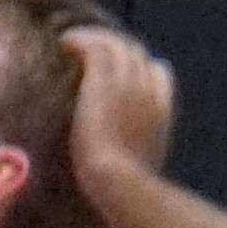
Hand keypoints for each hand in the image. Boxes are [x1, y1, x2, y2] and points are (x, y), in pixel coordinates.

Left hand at [61, 23, 176, 184]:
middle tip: (89, 52)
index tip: (119, 72)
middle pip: (135, 53)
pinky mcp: (104, 78)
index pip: (159, 72)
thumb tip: (124, 162)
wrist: (119, 181)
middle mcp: (148, 89)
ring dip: (94, 39)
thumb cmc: (124, 188)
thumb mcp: (140, 168)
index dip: (140, 68)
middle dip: (115, 48)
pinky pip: (93, 45)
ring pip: (114, 44)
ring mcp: (128, 81)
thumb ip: (134, 152)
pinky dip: (79, 40)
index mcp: (162, 110)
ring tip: (73, 42)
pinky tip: (64, 42)